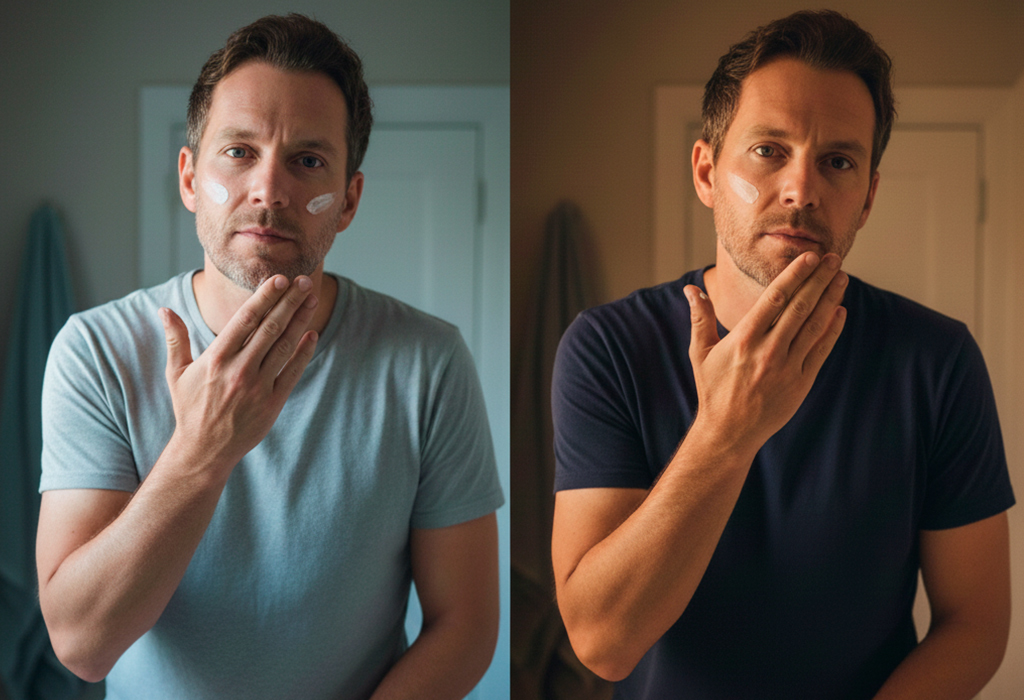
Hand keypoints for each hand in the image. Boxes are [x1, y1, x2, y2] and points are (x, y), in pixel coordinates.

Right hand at [159, 275, 318, 471]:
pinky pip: (292, 372)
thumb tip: (164, 310)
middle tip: (303, 281)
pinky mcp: (272, 403)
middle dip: (289, 302)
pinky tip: (311, 335)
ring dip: (300, 321)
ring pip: (284, 346)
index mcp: (216, 358)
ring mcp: (258, 387)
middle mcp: (239, 370)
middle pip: (270, 328)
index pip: (245, 319)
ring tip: (311, 299)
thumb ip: (176, 339)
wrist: (204, 451)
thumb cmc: (190, 408)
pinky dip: (304, 353)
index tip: (279, 279)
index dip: (265, 297)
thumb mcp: (176, 373)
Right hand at [684, 252, 847, 451]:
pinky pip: (821, 351)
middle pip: (799, 307)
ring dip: (830, 299)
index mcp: (743, 339)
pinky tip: (840, 311)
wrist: (729, 432)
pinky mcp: (801, 383)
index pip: (774, 299)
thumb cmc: (713, 390)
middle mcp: (768, 351)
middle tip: (832, 258)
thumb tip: (691, 289)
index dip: (794, 275)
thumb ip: (700, 318)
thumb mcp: (700, 353)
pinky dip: (832, 330)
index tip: (809, 257)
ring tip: (840, 277)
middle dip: (818, 280)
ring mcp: (787, 368)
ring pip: (814, 326)